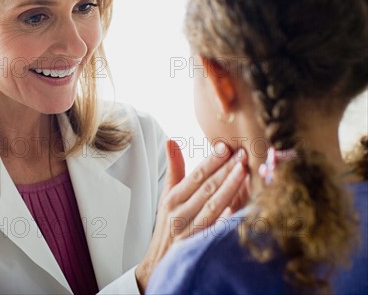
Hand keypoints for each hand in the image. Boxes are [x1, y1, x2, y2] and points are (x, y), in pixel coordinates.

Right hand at [135, 139, 248, 291]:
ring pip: (213, 205)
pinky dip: (226, 218)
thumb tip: (171, 140)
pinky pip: (215, 229)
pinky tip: (240, 206)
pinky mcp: (197, 246)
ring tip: (244, 171)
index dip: (210, 161)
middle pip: (206, 188)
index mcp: (172, 199)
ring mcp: (189, 230)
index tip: (225, 146)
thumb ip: (174, 169)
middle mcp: (179, 213)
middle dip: (225, 169)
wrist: (159, 263)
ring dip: (230, 187)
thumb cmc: (168, 225)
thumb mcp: (167, 196)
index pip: (194, 176)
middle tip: (242, 153)